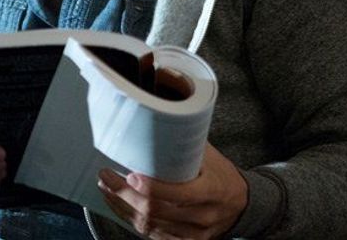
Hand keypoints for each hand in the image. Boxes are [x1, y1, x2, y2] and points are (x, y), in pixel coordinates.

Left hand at [97, 143, 247, 239]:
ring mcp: (195, 233)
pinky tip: (120, 206)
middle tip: (105, 176)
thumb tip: (153, 118)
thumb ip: (185, 143)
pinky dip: (133, 220)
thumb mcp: (209, 155)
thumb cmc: (220, 173)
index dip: (152, 187)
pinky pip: (154, 236)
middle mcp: (203, 215)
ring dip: (123, 207)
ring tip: (106, 188)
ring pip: (151, 225)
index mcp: (212, 190)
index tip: (130, 175)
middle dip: (125, 194)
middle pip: (157, 211)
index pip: (180, 194)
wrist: (241, 204)